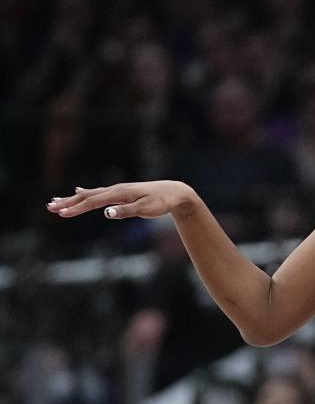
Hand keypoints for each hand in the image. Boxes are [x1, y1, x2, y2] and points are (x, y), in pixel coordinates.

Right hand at [45, 181, 195, 219]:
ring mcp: (118, 190)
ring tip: (56, 200)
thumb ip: (126, 211)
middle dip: (68, 202)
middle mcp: (116, 189)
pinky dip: (86, 192)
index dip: (77, 208)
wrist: (175, 192)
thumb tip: (106, 213)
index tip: (62, 213)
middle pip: (87, 196)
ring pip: (90, 194)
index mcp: (119, 193)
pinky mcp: (122, 193)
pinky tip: (79, 190)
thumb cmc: (162, 203)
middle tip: (50, 207)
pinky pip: (99, 193)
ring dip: (73, 198)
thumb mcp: (146, 210)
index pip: (93, 201)